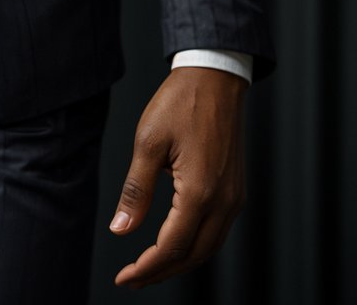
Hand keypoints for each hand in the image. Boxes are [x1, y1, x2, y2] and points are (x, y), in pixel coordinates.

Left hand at [109, 67, 246, 288]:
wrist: (214, 77)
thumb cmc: (180, 103)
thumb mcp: (148, 142)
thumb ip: (136, 191)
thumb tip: (121, 230)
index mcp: (200, 192)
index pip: (172, 247)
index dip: (146, 267)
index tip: (124, 277)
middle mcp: (223, 201)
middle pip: (193, 256)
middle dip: (162, 272)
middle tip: (133, 278)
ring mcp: (234, 197)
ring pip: (208, 248)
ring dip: (179, 262)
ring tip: (150, 267)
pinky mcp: (236, 190)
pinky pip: (217, 231)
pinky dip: (195, 245)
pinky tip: (175, 242)